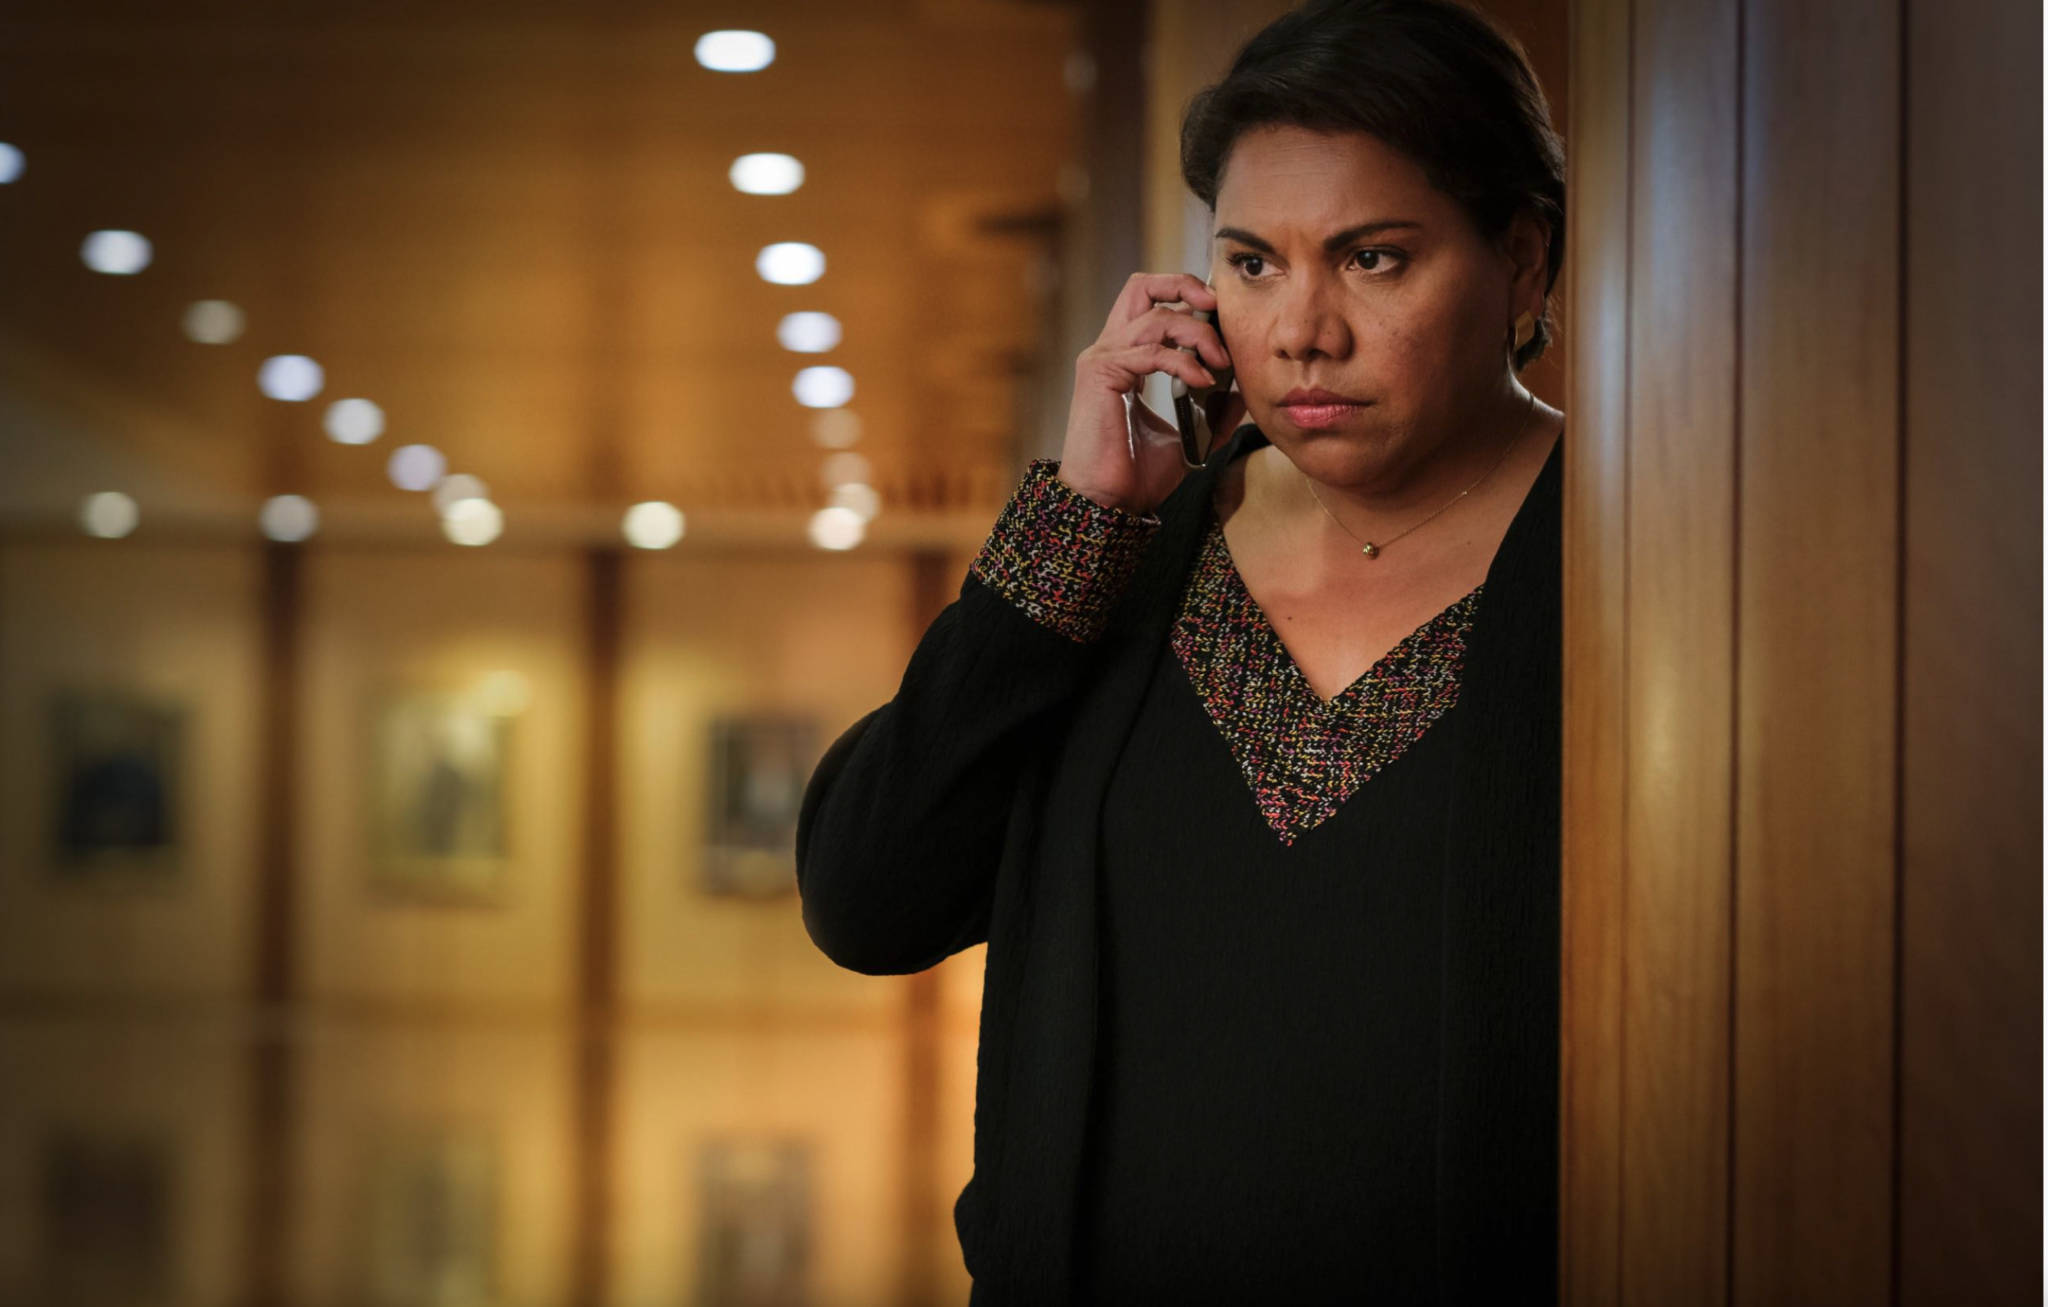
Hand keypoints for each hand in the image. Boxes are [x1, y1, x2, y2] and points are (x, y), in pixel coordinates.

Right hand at [1057, 272, 1247, 515]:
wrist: (1108, 502)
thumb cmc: (1136, 474)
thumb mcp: (1187, 439)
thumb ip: (1212, 413)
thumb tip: (1240, 392)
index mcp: (1127, 359)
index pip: (1154, 304)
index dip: (1188, 301)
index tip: (1223, 321)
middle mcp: (1111, 350)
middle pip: (1142, 286)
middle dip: (1184, 285)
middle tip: (1218, 309)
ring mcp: (1102, 359)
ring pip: (1156, 317)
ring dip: (1197, 334)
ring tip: (1220, 363)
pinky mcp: (1100, 374)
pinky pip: (1152, 351)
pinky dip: (1183, 362)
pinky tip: (1202, 381)